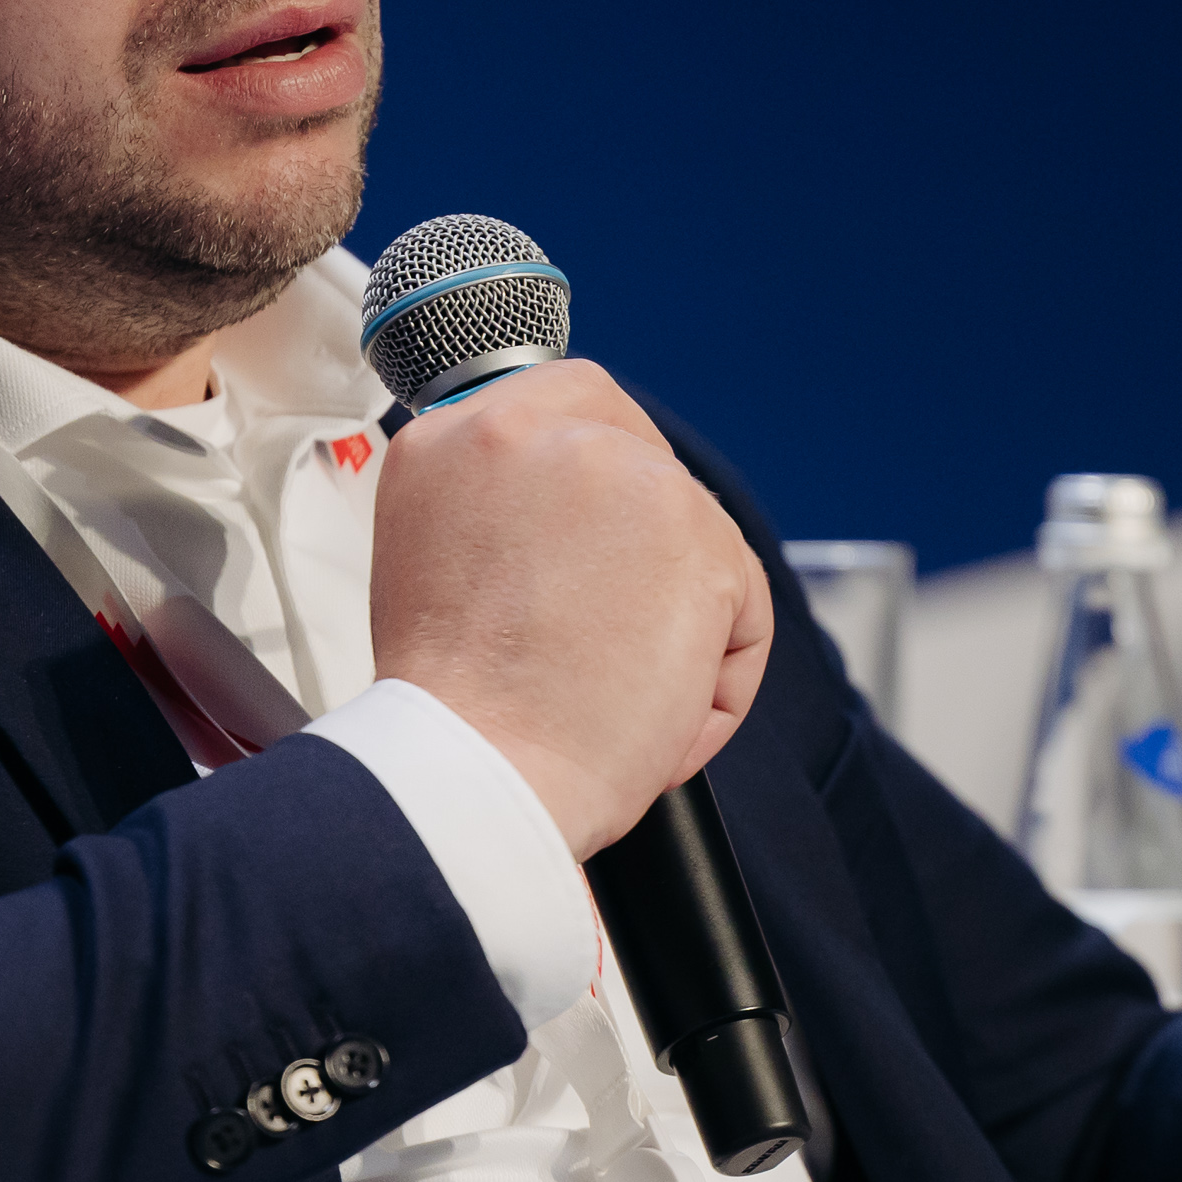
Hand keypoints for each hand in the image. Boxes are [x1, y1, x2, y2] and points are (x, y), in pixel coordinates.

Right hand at [370, 359, 775, 853]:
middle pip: (642, 453)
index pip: (565, 407)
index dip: (595, 477)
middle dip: (648, 539)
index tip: (593, 545)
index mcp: (453, 437)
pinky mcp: (700, 538)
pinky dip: (716, 680)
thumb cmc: (455, 711)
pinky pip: (741, 612)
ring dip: (676, 621)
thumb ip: (501, 507)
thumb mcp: (440, 560)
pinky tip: (653, 714)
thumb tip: (572, 513)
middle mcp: (532, 431)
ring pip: (694, 539)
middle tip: (610, 630)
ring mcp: (622, 475)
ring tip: (610, 695)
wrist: (476, 774)